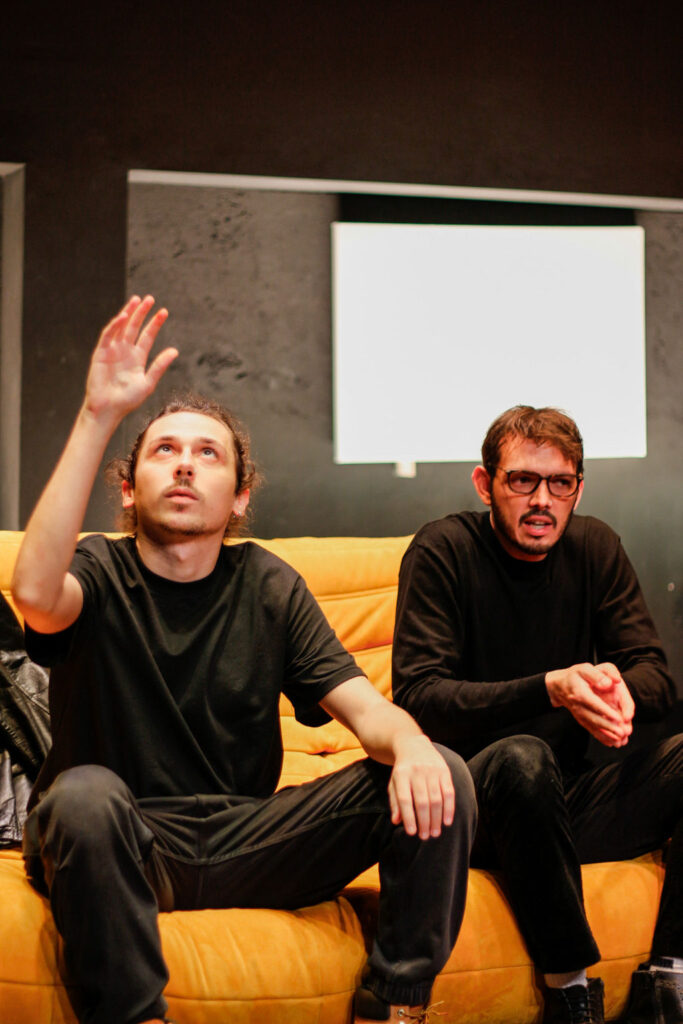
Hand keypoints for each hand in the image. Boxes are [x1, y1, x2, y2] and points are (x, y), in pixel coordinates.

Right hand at [84, 295, 176, 424]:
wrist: (108, 409)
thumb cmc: (128, 400)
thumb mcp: (148, 383)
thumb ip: (160, 366)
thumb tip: (175, 350)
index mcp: (137, 358)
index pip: (147, 336)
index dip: (155, 323)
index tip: (164, 312)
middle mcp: (125, 351)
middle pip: (134, 327)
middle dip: (141, 313)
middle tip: (150, 299)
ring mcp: (112, 351)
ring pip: (121, 327)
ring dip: (128, 313)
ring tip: (137, 300)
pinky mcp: (100, 353)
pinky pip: (108, 335)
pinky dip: (115, 325)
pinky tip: (124, 316)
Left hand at [388, 734, 454, 839]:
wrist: (414, 745)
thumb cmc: (403, 770)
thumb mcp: (394, 782)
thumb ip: (395, 801)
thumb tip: (396, 821)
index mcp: (401, 774)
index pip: (405, 799)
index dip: (408, 817)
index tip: (411, 833)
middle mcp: (417, 771)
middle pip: (422, 801)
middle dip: (424, 821)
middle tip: (425, 836)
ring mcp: (432, 770)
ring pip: (436, 799)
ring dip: (436, 819)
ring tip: (435, 833)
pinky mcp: (444, 771)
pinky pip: (449, 792)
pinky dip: (449, 809)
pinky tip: (447, 821)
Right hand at [546, 662, 632, 747]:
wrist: (559, 686)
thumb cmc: (575, 675)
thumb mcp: (585, 669)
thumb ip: (597, 674)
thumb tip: (609, 683)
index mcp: (580, 692)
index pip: (593, 703)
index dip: (605, 711)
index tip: (618, 718)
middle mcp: (578, 705)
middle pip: (593, 718)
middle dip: (608, 727)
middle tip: (622, 733)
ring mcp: (579, 714)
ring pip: (593, 726)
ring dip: (606, 735)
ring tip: (619, 740)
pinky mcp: (581, 719)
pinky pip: (590, 729)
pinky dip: (600, 737)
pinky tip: (611, 742)